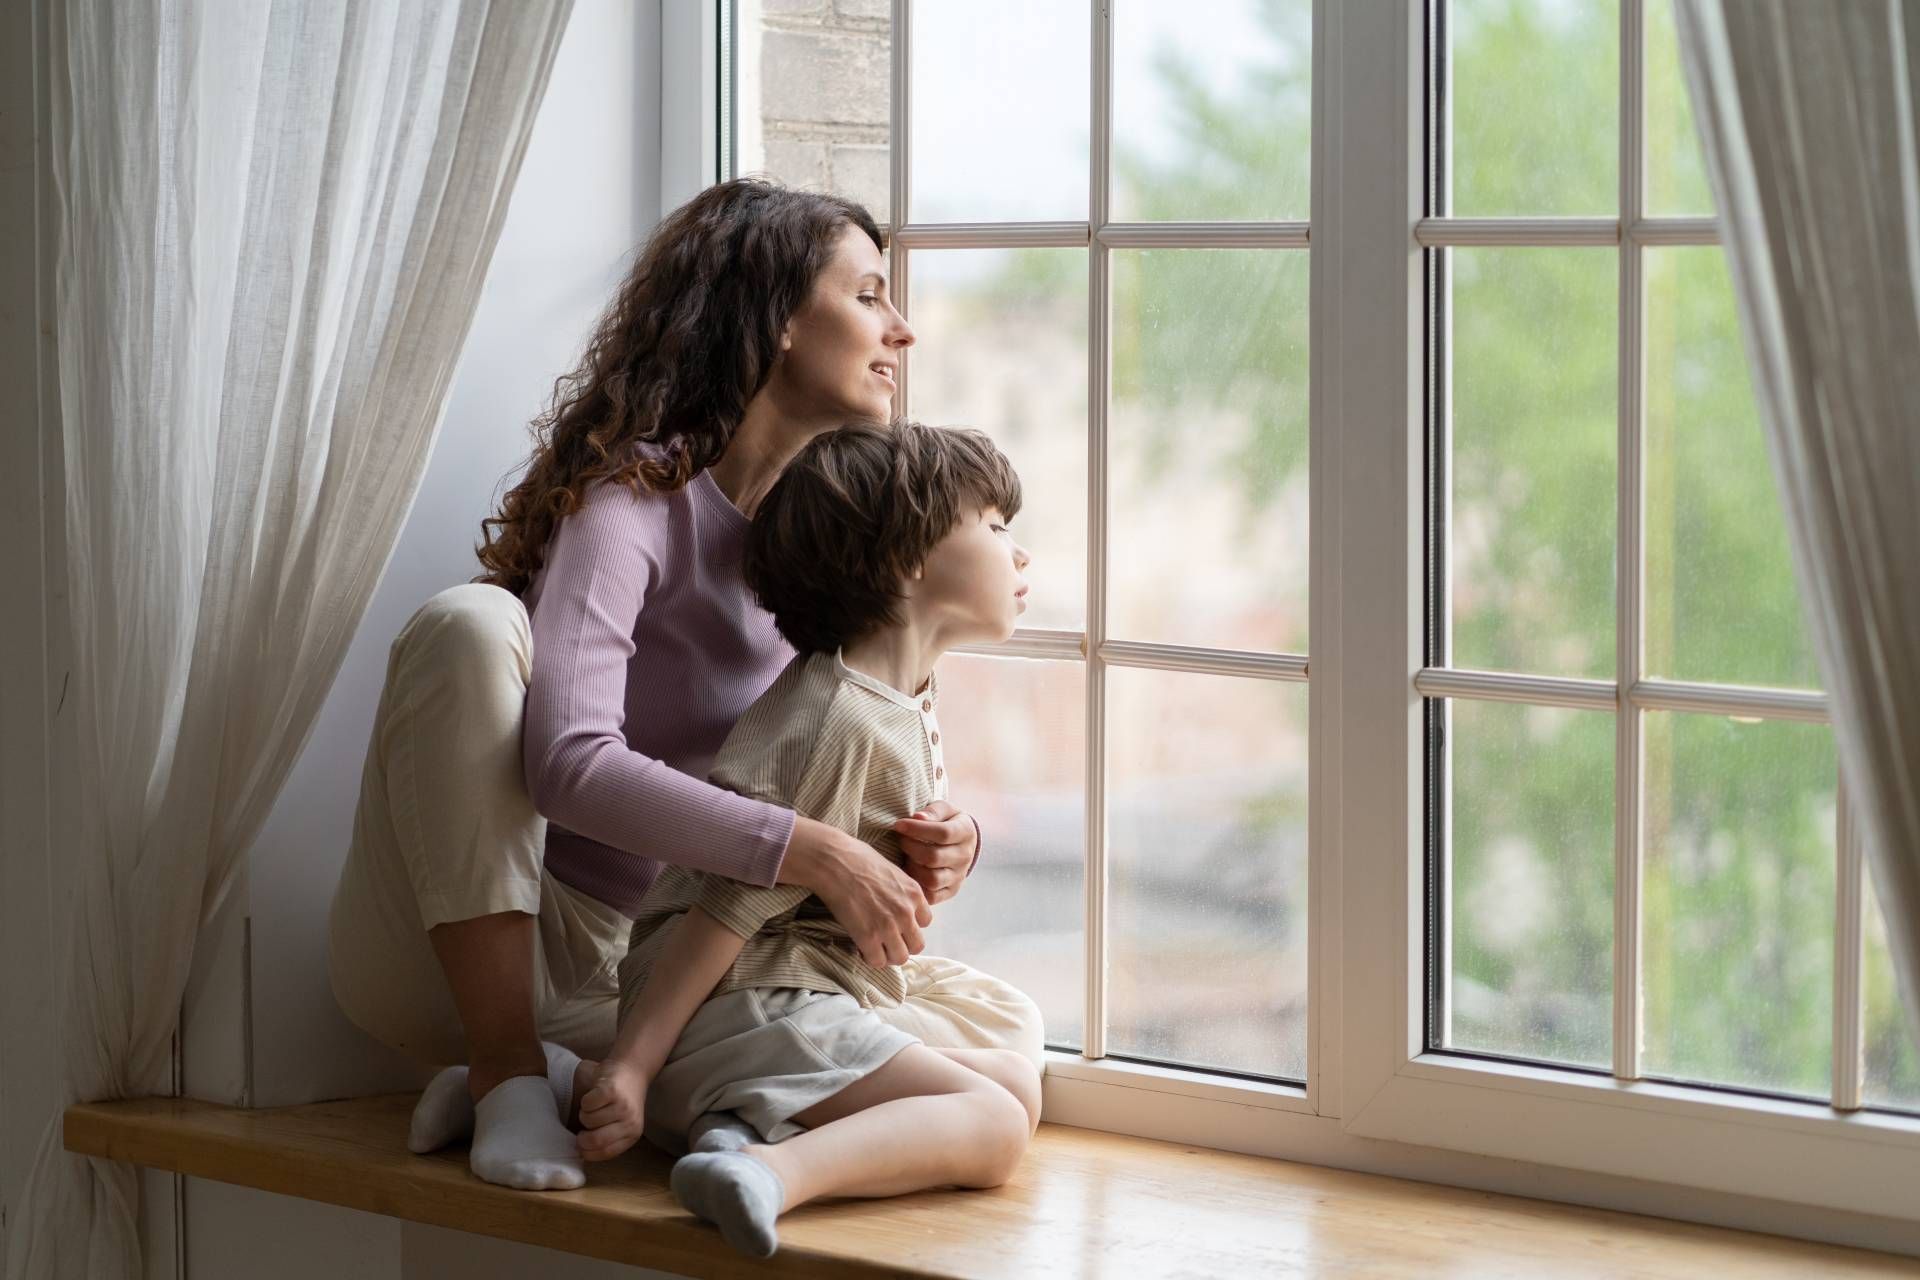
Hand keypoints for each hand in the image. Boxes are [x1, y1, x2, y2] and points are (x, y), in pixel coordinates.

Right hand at [576, 1060, 648, 1161]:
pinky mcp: (611, 1090)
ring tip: (594, 1106)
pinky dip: (585, 1100)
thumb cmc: (622, 1099)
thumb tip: (581, 1151)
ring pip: (588, 1120)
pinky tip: (595, 1094)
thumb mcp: (620, 1123)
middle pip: (595, 1140)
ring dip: (584, 1114)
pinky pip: (587, 1104)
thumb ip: (607, 1137)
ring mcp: (622, 1105)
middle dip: (582, 1137)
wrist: (632, 1069)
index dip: (587, 1151)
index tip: (581, 1145)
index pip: (605, 1153)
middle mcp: (630, 1121)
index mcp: (632, 1134)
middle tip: (582, 1128)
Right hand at [786, 815, 930, 967]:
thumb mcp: (891, 870)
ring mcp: (889, 926)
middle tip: (887, 941)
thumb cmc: (856, 858)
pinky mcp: (868, 936)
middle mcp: (906, 912)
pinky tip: (861, 948)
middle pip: (917, 945)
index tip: (897, 924)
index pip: (925, 922)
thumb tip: (895, 902)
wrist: (834, 861)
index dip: (910, 924)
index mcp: (914, 893)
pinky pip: (877, 961)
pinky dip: (869, 958)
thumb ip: (900, 890)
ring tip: (875, 948)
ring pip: (900, 957)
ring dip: (888, 955)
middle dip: (903, 945)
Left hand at [892, 800, 977, 905]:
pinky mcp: (951, 891)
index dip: (917, 829)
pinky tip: (909, 871)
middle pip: (934, 857)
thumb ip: (932, 811)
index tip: (898, 825)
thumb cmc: (946, 822)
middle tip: (900, 839)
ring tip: (905, 856)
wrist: (961, 842)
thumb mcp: (943, 810)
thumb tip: (917, 817)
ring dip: (912, 867)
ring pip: (932, 879)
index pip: (943, 833)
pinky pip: (931, 896)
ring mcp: (959, 876)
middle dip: (910, 847)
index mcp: (966, 832)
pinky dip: (917, 886)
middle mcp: (965, 856)